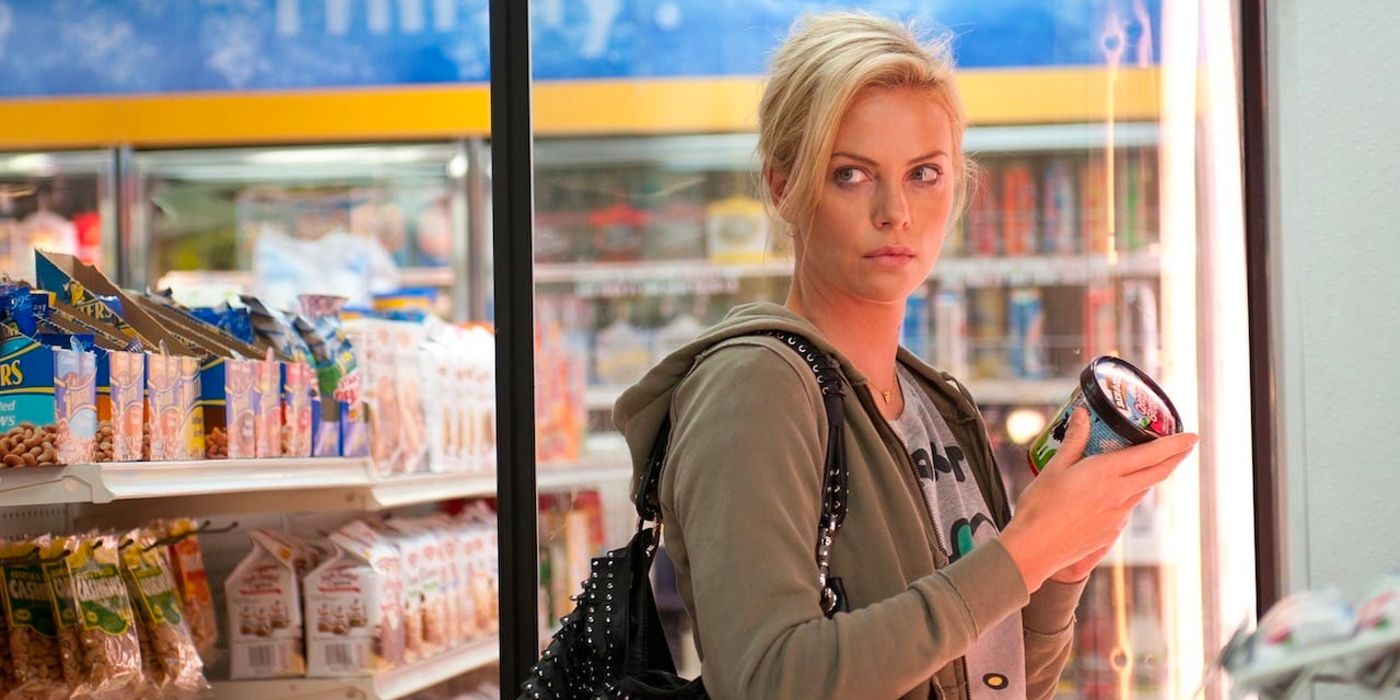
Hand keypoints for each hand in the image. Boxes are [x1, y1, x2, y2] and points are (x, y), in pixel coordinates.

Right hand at [1000, 408, 1197, 592]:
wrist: (1035, 548)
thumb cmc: (1039, 506)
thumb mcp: (1054, 467)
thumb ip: (1074, 440)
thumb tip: (1082, 414)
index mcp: (1105, 474)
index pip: (1151, 455)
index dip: (1175, 444)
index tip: (1192, 436)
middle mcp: (1118, 494)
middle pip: (1158, 473)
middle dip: (1176, 458)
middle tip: (1186, 445)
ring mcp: (1117, 516)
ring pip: (1143, 490)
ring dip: (1152, 475)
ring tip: (1149, 463)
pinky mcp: (1111, 533)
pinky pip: (1127, 508)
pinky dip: (1130, 494)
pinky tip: (1115, 492)